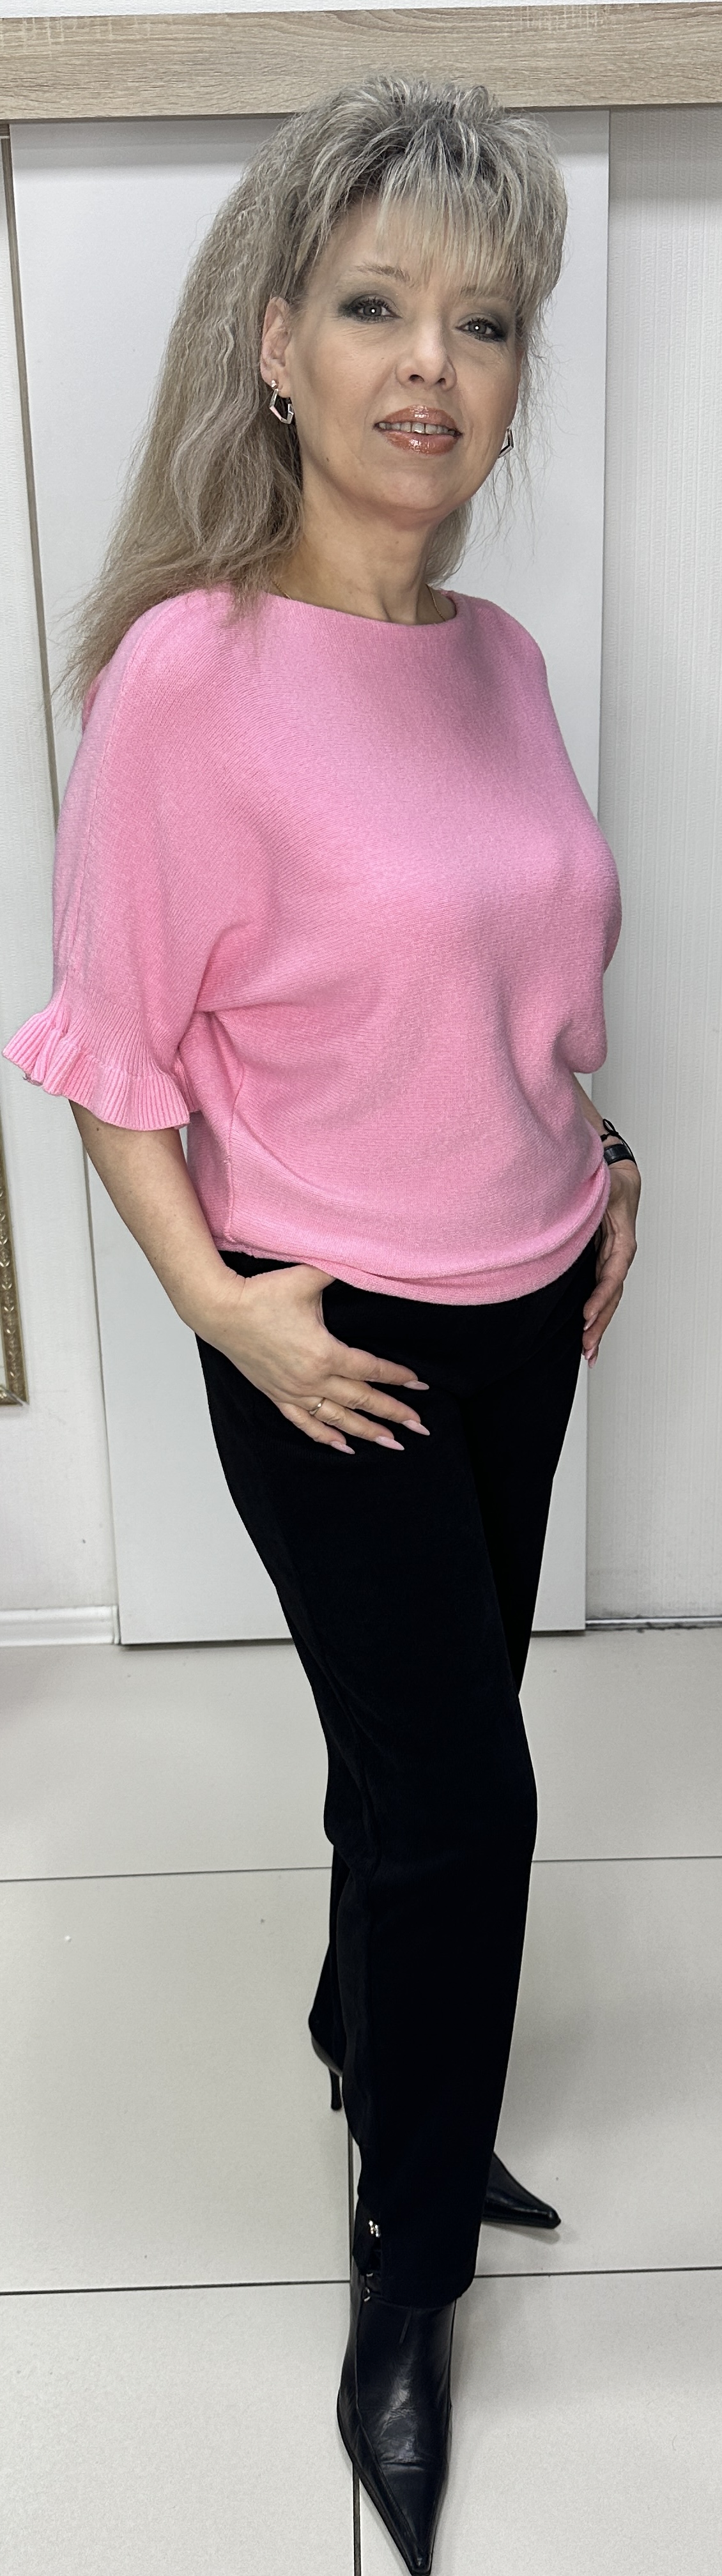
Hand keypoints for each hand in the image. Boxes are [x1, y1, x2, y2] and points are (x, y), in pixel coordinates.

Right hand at [207, 1262, 429, 1452]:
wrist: (219, 1310)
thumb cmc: (261, 1293)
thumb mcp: (306, 1278)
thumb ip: (339, 1269)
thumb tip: (366, 1260)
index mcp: (324, 1353)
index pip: (371, 1369)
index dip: (397, 1377)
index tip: (419, 1384)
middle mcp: (311, 1379)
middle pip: (361, 1401)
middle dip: (393, 1414)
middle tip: (419, 1427)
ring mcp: (293, 1390)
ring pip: (337, 1418)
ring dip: (366, 1432)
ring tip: (392, 1443)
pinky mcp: (277, 1394)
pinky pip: (305, 1423)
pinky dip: (326, 1436)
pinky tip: (343, 1446)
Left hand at [582, 1162, 640, 1364]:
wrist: (618, 1180)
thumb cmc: (612, 1183)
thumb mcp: (605, 1187)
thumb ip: (597, 1197)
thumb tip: (581, 1198)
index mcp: (622, 1242)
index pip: (612, 1275)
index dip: (600, 1296)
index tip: (587, 1315)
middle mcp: (619, 1257)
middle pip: (611, 1296)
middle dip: (600, 1323)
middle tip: (587, 1346)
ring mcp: (612, 1264)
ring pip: (608, 1301)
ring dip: (599, 1327)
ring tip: (589, 1353)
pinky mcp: (601, 1266)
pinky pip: (601, 1295)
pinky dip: (596, 1316)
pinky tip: (588, 1335)